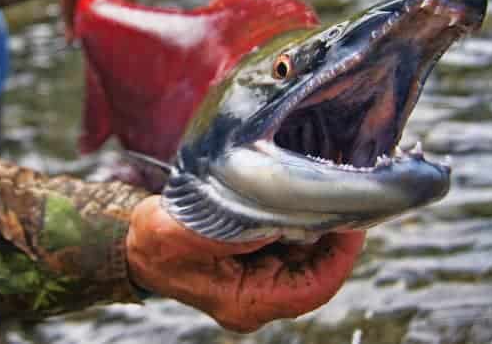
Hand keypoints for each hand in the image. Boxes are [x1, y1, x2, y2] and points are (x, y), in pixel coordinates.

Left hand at [55, 0, 137, 40]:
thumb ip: (68, 15)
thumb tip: (70, 42)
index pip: (116, 24)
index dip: (107, 39)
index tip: (98, 49)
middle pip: (122, 22)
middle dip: (111, 34)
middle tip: (98, 46)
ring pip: (123, 14)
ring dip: (112, 23)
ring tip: (99, 34)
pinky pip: (123, 6)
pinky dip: (114, 14)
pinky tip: (102, 18)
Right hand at [126, 196, 365, 332]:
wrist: (138, 247)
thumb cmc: (155, 243)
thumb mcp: (181, 233)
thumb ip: (229, 229)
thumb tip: (279, 217)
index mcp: (246, 302)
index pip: (313, 287)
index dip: (341, 255)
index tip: (353, 219)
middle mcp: (259, 298)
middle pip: (317, 271)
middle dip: (335, 234)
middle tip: (345, 193)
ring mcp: (262, 283)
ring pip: (310, 258)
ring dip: (321, 226)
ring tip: (327, 189)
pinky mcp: (260, 265)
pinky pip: (295, 248)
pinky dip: (304, 223)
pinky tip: (305, 197)